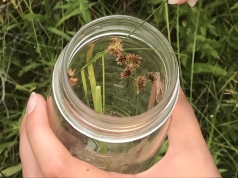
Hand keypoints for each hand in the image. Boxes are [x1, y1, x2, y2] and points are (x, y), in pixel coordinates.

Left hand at [20, 90, 219, 177]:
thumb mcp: (193, 159)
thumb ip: (181, 118)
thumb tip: (171, 84)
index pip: (55, 170)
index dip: (37, 133)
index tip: (37, 99)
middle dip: (28, 140)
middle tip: (36, 106)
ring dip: (35, 158)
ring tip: (46, 125)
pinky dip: (49, 173)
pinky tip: (65, 153)